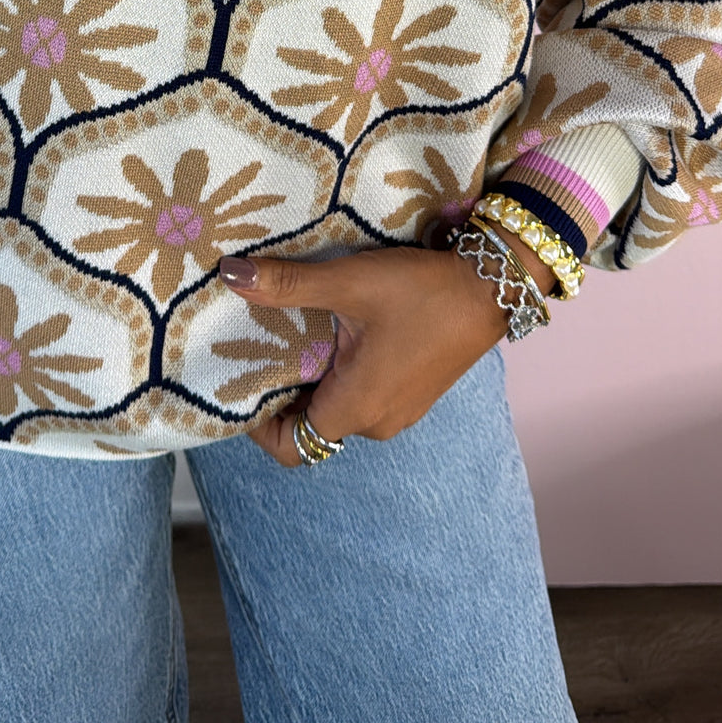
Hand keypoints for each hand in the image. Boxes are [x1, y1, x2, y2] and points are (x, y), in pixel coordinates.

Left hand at [219, 240, 522, 469]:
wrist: (492, 287)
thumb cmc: (422, 291)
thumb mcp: (349, 283)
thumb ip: (287, 284)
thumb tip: (229, 276)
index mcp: (357, 408)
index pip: (292, 445)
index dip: (258, 425)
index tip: (237, 384)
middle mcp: (377, 422)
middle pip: (311, 427)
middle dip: (280, 395)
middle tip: (254, 350)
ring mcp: (399, 410)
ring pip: (337, 409)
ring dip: (310, 382)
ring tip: (287, 336)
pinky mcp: (413, 392)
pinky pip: (361, 396)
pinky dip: (338, 375)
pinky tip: (331, 334)